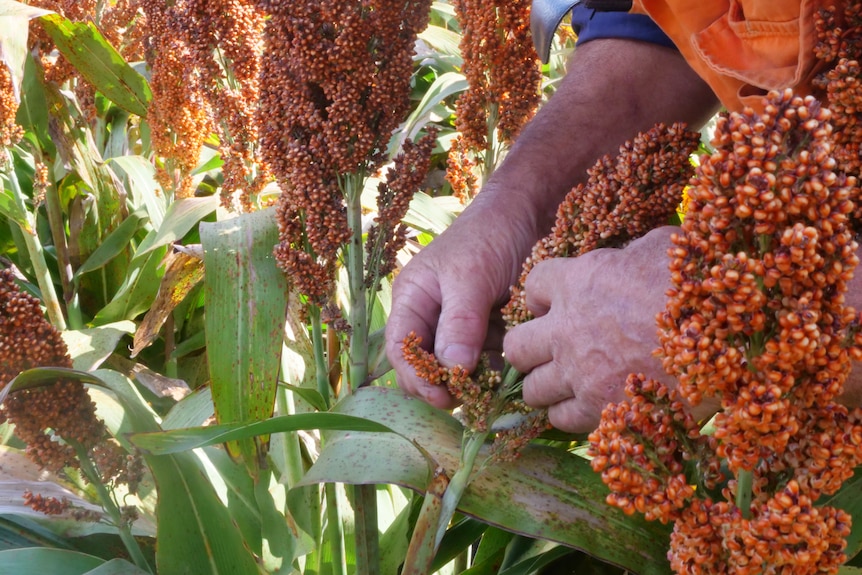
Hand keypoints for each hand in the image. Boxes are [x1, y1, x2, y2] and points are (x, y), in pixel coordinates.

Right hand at [387, 38, 718, 411]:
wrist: (533, 212)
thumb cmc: (491, 235)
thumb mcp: (471, 278)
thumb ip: (459, 324)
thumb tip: (451, 371)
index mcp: (413, 298)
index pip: (402, 349)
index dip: (418, 377)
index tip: (446, 395)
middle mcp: (431, 314)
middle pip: (427, 364)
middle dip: (447, 383)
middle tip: (475, 399)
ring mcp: (461, 323)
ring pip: (459, 367)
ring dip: (476, 378)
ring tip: (499, 384)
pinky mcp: (488, 327)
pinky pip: (486, 359)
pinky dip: (497, 367)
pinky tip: (513, 369)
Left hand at [504, 227, 710, 431]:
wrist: (728, 332)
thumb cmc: (699, 282)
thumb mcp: (660, 248)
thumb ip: (630, 254)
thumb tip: (629, 258)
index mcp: (578, 281)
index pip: (533, 286)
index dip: (544, 296)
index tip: (558, 303)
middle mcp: (566, 329)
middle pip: (517, 346)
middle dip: (529, 349)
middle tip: (550, 352)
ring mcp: (579, 372)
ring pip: (532, 389)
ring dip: (545, 386)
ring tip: (567, 384)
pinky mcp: (600, 408)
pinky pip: (561, 419)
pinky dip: (568, 414)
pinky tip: (587, 406)